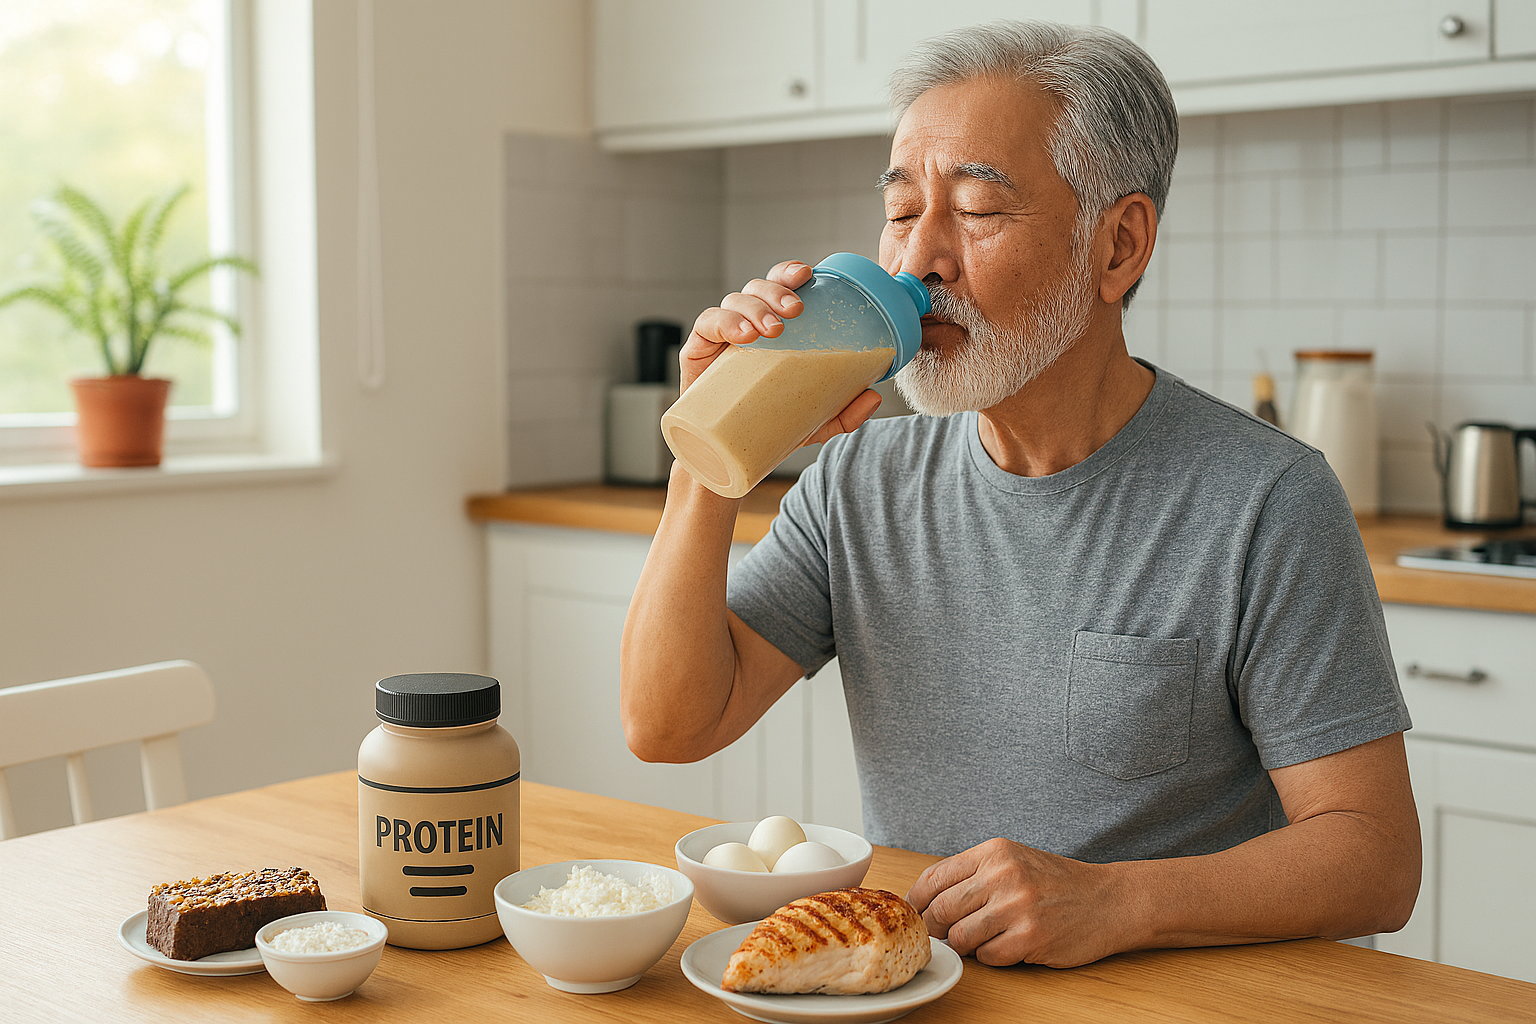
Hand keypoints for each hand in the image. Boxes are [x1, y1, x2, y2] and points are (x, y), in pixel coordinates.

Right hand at [680, 261, 882, 446]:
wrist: (725, 457)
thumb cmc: (766, 427)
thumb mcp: (812, 421)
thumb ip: (843, 411)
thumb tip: (874, 396)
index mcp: (773, 330)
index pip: (780, 287)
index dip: (791, 273)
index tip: (809, 274)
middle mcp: (746, 325)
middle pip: (758, 287)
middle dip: (777, 289)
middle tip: (796, 309)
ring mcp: (721, 337)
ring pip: (734, 301)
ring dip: (755, 307)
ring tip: (772, 329)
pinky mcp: (697, 352)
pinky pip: (706, 324)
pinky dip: (724, 322)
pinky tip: (743, 335)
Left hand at [905, 838, 1131, 967]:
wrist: (1109, 900)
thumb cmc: (1056, 883)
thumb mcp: (1012, 861)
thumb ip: (972, 874)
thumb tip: (924, 900)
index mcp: (994, 853)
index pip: (934, 877)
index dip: (917, 901)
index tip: (914, 914)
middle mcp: (1003, 875)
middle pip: (941, 910)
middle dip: (935, 928)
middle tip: (940, 936)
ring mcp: (1017, 907)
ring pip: (961, 937)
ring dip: (965, 945)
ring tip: (981, 939)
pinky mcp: (1031, 937)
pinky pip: (988, 956)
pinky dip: (990, 957)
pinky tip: (1006, 946)